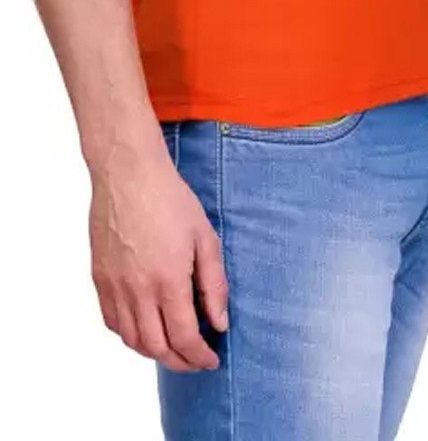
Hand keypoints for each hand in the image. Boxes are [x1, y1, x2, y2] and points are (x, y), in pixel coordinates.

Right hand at [89, 136, 228, 370]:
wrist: (128, 173)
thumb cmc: (169, 198)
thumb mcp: (204, 237)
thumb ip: (213, 284)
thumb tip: (219, 322)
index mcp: (168, 279)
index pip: (184, 338)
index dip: (200, 357)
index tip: (211, 359)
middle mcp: (138, 289)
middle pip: (157, 347)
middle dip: (180, 362)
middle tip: (195, 360)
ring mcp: (115, 285)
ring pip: (132, 340)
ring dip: (154, 352)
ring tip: (172, 346)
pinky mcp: (99, 278)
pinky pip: (112, 321)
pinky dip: (129, 334)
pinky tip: (144, 326)